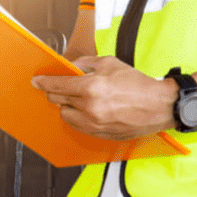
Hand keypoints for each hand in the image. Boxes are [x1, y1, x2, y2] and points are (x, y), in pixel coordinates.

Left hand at [32, 56, 176, 139]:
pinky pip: (77, 126)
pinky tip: (88, 109)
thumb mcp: (110, 63)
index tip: (37, 82)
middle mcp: (89, 107)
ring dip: (66, 106)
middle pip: (57, 100)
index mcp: (91, 87)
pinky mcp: (99, 134)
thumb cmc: (138, 84)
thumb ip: (86, 63)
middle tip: (59, 87)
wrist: (159, 106)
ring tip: (79, 99)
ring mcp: (93, 123)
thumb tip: (71, 66)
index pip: (56, 85)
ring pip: (65, 115)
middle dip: (55, 92)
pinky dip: (77, 117)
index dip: (43, 82)